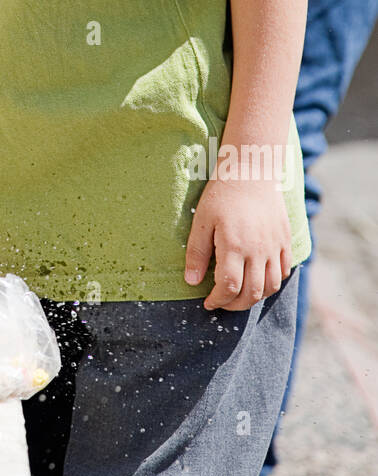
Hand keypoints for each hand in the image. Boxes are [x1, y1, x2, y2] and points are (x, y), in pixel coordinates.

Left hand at [184, 176, 292, 310]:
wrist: (252, 170)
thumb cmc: (222, 193)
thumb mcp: (202, 220)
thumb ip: (197, 253)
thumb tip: (191, 281)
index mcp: (234, 246)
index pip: (229, 287)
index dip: (218, 300)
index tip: (208, 302)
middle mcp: (258, 250)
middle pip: (251, 293)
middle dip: (234, 305)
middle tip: (222, 302)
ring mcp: (275, 246)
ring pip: (271, 286)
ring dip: (254, 297)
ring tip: (239, 294)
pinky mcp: (285, 240)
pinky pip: (284, 270)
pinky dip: (272, 282)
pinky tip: (258, 278)